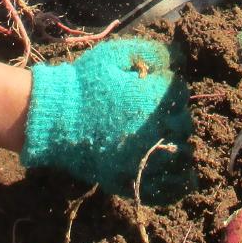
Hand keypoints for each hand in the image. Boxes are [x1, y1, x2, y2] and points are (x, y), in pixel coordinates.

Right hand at [21, 39, 194, 201]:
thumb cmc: (85, 82)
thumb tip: (179, 56)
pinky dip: (178, 186)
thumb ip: (153, 53)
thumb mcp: (117, 54)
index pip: (181, 93)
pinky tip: (186, 180)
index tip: (157, 88)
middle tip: (159, 114)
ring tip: (171, 142)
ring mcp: (144, 157)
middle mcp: (157, 130)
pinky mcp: (130, 177)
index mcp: (157, 99)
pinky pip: (163, 189)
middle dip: (175, 117)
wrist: (55, 116)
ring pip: (180, 156)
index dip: (170, 89)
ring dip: (181, 147)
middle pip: (183, 124)